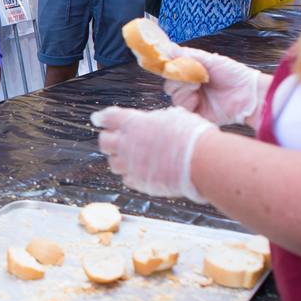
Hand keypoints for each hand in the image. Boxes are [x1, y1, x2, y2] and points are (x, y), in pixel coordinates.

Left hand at [92, 105, 212, 200]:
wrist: (202, 160)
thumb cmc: (192, 135)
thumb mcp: (174, 117)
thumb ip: (158, 120)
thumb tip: (159, 120)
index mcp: (134, 123)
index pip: (109, 117)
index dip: (103, 118)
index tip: (98, 119)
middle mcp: (127, 144)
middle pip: (104, 142)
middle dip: (108, 140)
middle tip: (115, 141)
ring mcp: (132, 165)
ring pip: (113, 164)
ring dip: (119, 160)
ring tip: (130, 158)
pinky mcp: (140, 182)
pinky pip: (127, 179)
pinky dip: (131, 175)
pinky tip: (141, 172)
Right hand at [162, 47, 269, 126]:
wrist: (248, 93)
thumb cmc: (233, 74)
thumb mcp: (210, 60)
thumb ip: (187, 54)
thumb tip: (169, 47)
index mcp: (193, 73)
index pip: (173, 71)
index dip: (171, 67)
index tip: (173, 63)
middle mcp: (191, 87)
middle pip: (170, 84)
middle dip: (177, 77)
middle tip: (192, 75)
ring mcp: (194, 101)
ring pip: (174, 96)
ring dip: (183, 88)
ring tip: (198, 84)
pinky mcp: (197, 113)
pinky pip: (182, 108)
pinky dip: (187, 100)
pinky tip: (197, 97)